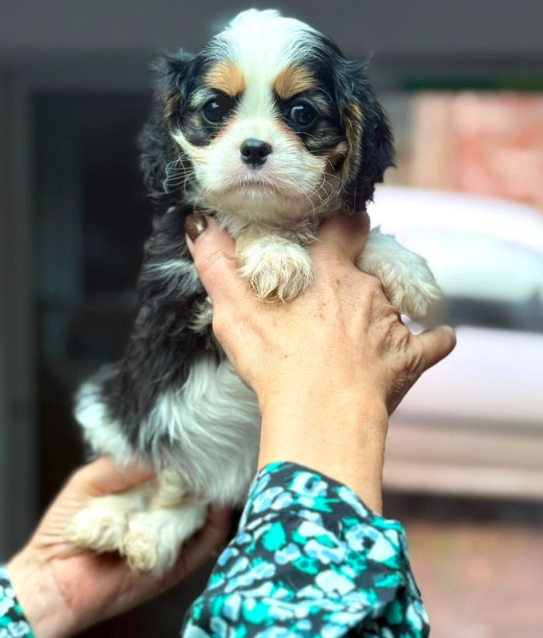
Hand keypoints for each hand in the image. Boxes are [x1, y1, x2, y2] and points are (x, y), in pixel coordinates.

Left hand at [7, 458, 230, 637]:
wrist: (51, 580)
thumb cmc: (63, 528)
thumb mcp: (89, 481)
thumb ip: (124, 464)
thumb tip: (166, 452)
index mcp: (142, 489)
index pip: (175, 466)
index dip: (188, 454)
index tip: (200, 439)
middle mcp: (161, 511)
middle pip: (196, 488)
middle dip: (205, 473)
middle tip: (216, 458)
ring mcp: (171, 537)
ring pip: (205, 512)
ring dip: (212, 496)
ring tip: (218, 479)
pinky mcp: (176, 565)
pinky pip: (205, 544)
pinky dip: (217, 526)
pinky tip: (218, 508)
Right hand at [185, 213, 455, 511]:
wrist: (321, 414)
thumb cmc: (276, 361)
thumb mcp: (233, 309)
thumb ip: (216, 262)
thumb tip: (199, 223)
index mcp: (330, 271)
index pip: (345, 227)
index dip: (341, 223)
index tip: (335, 226)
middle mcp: (367, 289)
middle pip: (372, 264)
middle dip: (361, 267)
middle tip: (345, 278)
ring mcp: (392, 323)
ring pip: (396, 301)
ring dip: (385, 305)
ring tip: (369, 320)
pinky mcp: (410, 358)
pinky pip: (432, 342)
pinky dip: (434, 340)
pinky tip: (437, 338)